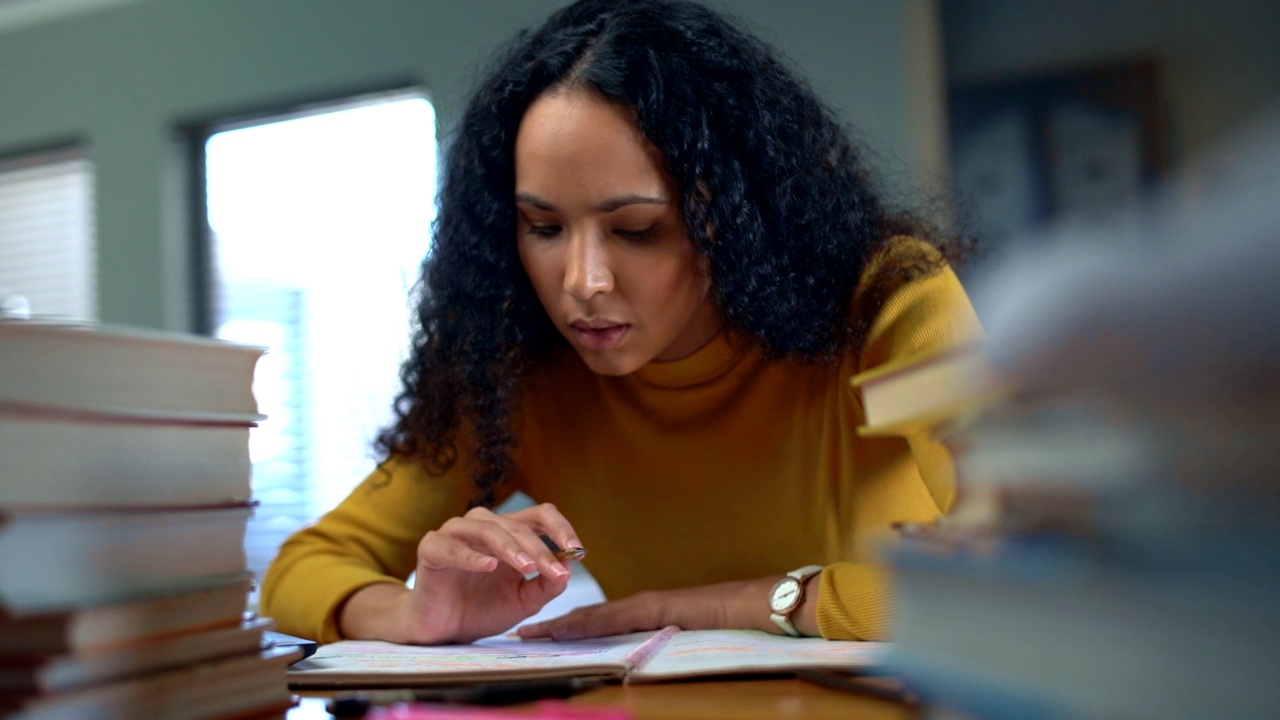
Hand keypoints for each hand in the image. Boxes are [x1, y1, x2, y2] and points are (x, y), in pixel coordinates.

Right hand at [339, 503, 582, 643]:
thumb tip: (568, 569)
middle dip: (539, 549)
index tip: (578, 552)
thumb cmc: (483, 609)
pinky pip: (450, 546)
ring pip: (486, 528)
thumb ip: (546, 586)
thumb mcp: (523, 601)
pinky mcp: (431, 549)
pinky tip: (488, 565)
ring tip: (526, 566)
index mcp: (509, 532)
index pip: (540, 516)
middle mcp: (483, 525)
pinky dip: (470, 555)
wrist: (444, 631)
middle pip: (517, 525)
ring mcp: (455, 534)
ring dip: (510, 546)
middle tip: (554, 571)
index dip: (561, 528)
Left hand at [516, 576, 787, 640]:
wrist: (748, 604)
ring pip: (594, 616)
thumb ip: (656, 642)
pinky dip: (588, 624)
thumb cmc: (722, 622)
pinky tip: (568, 629)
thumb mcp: (679, 636)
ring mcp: (644, 603)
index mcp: (641, 612)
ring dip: (561, 625)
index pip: (595, 621)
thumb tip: (634, 661)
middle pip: (586, 616)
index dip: (565, 628)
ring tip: (533, 633)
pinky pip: (615, 618)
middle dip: (553, 626)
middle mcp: (637, 604)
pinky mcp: (653, 607)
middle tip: (521, 634)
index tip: (538, 635)